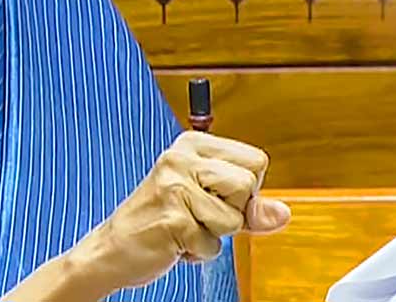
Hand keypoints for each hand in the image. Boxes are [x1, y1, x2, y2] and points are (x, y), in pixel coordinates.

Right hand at [70, 131, 290, 291]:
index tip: (216, 197)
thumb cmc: (161, 221)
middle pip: (248, 185)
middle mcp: (181, 157)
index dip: (246, 189)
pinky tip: (174, 241)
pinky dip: (197, 252)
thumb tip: (283, 214)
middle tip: (198, 214)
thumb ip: (248, 207)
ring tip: (185, 226)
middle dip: (232, 212)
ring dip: (213, 234)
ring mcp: (174, 187)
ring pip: (234, 218)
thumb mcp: (208, 204)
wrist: (112, 249)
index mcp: (193, 144)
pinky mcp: (172, 219)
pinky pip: (213, 245)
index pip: (256, 161)